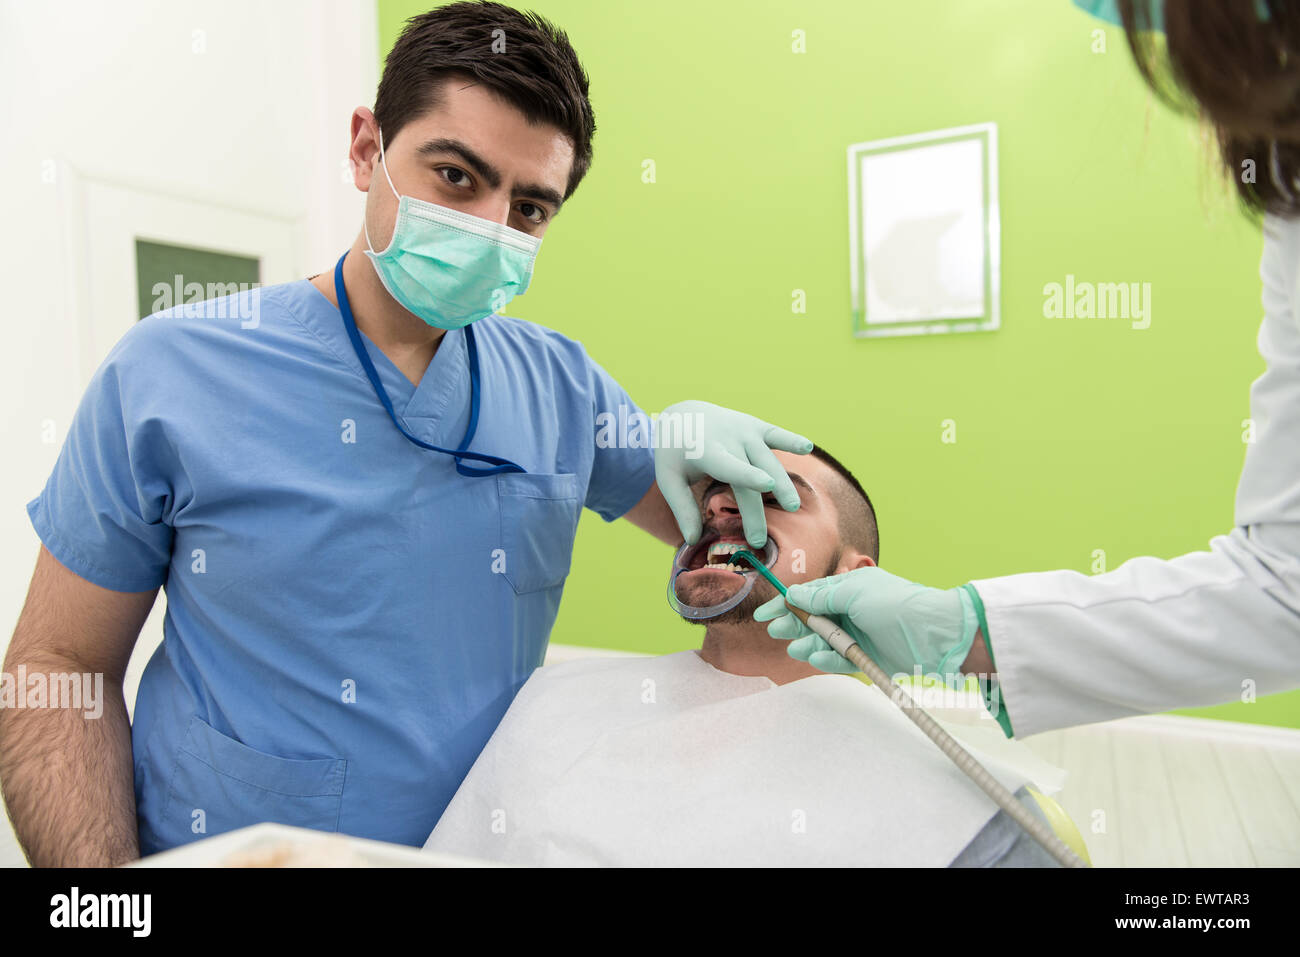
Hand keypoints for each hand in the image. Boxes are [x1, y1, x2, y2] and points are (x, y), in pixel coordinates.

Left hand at [654, 400, 811, 547]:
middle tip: (760, 539)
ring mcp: (745, 431)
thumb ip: (682, 508)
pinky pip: (776, 433)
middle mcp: (730, 438)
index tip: (766, 485)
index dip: (749, 475)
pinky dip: (791, 439)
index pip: (730, 465)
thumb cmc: (676, 453)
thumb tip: (692, 539)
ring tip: (793, 507)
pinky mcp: (756, 426)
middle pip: (752, 476)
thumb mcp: (669, 479)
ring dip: (783, 483)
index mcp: (707, 450)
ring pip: (769, 460)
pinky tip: (807, 447)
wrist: (684, 415)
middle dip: (757, 509)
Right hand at [753, 567, 980, 678]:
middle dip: (793, 624)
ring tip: (796, 648)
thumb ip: (822, 595)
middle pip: (813, 618)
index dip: (787, 604)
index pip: (810, 594)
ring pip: (824, 640)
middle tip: (777, 631)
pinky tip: (817, 658)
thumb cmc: (898, 605)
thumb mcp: (855, 592)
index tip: (765, 614)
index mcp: (850, 587)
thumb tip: (795, 595)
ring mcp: (859, 633)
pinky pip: (840, 658)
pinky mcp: (867, 656)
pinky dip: (827, 659)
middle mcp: (852, 609)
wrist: (936, 636)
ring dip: (808, 644)